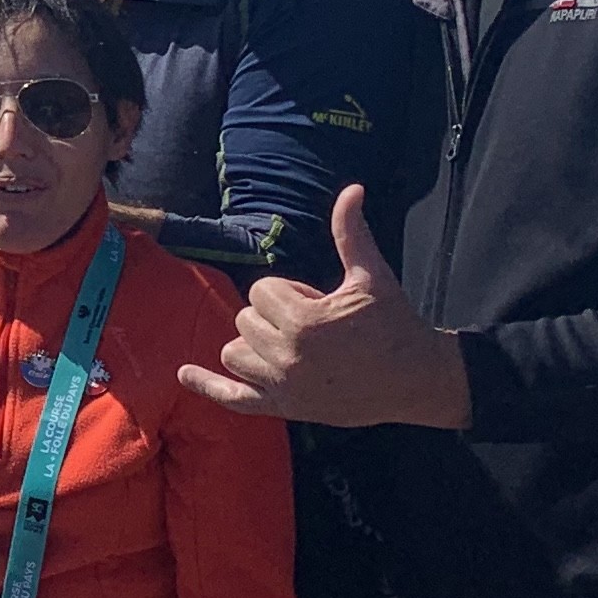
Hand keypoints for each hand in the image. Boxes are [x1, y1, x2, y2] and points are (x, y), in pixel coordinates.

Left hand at [176, 187, 470, 432]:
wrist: (415, 379)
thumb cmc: (394, 324)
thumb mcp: (371, 276)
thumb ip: (351, 233)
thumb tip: (352, 189)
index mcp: (305, 321)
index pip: (261, 292)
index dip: (287, 292)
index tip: (317, 302)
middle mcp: (287, 356)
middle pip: (245, 320)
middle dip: (272, 317)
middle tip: (313, 327)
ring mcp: (283, 386)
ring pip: (234, 354)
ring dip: (252, 346)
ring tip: (288, 346)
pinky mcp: (285, 408)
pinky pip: (234, 399)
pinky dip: (207, 386)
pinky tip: (183, 374)